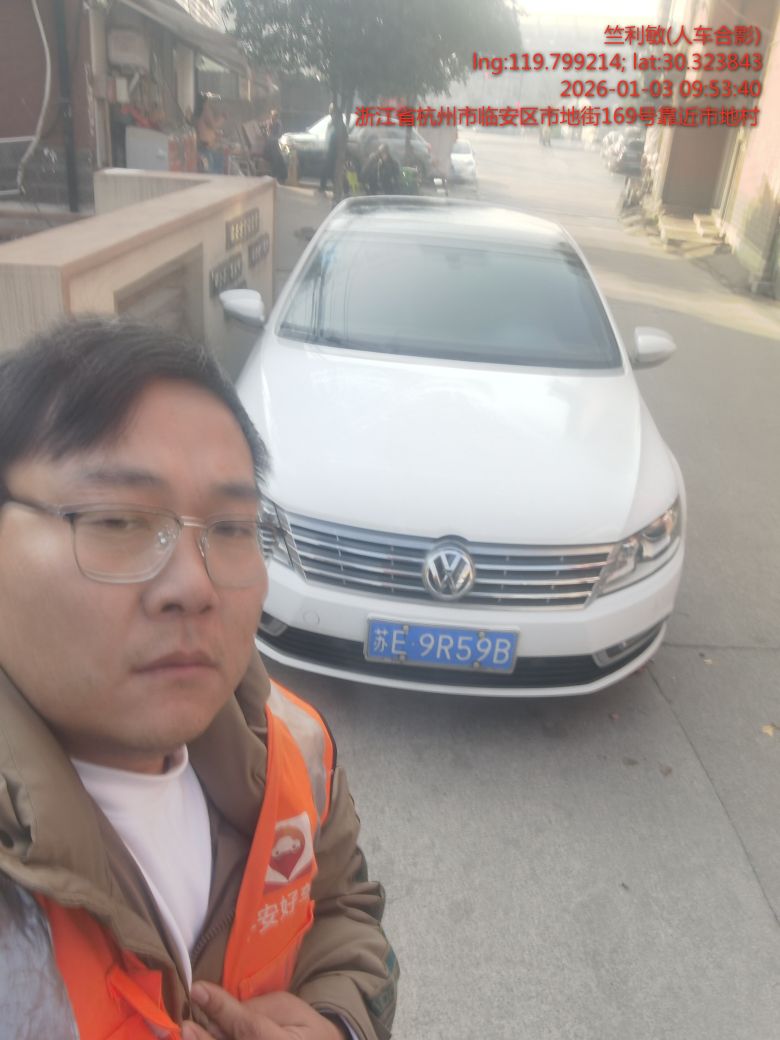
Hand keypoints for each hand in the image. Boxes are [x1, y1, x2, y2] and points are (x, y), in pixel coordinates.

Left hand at [182, 982, 346, 1039]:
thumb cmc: (302, 1027)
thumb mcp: (288, 1007)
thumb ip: (257, 1009)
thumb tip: (222, 1010)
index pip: (248, 1027)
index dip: (221, 1008)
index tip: (198, 989)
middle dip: (205, 1039)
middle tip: (186, 1024)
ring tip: (189, 1032)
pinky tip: (197, 1037)